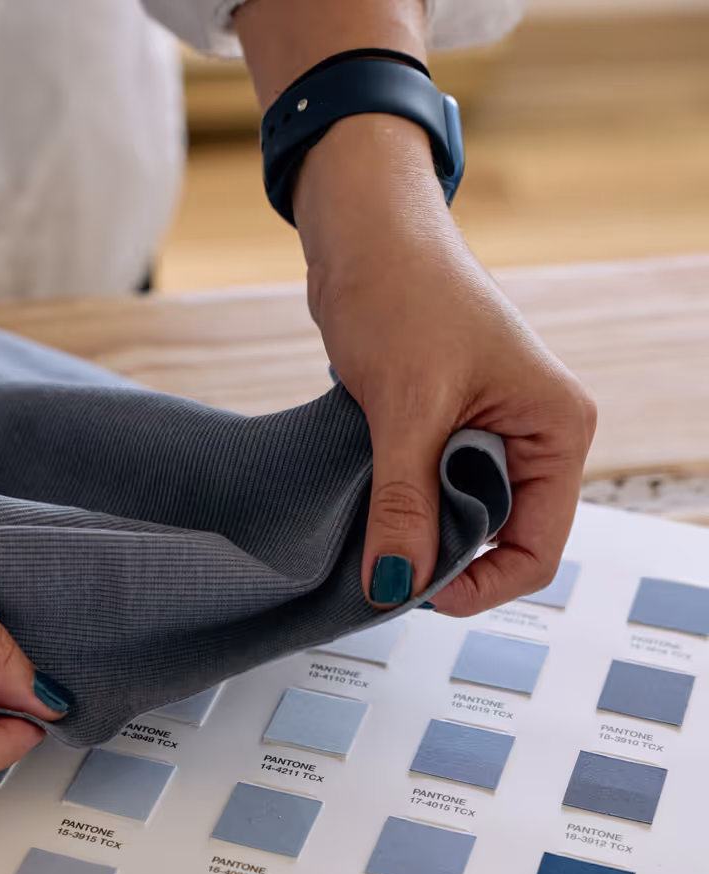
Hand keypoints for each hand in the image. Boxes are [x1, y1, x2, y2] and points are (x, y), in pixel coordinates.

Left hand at [237, 0, 596, 615]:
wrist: (363, 236)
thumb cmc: (404, 289)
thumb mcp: (406, 408)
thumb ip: (405, 503)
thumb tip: (398, 579)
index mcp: (557, 427)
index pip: (538, 548)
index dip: (481, 584)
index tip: (420, 590)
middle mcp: (535, 437)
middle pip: (501, 542)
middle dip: (446, 560)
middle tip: (388, 559)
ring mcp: (493, 438)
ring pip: (463, 523)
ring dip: (420, 535)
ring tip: (377, 526)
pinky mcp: (450, 434)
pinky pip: (434, 497)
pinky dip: (404, 511)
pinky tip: (372, 507)